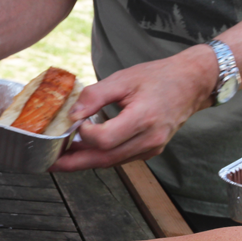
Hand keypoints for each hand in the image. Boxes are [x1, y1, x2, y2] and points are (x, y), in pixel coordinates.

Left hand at [50, 45, 217, 170]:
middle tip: (50, 162)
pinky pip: (120, 159)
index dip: (84, 135)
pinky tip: (84, 151)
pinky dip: (101, 157)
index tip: (73, 123)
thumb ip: (95, 95)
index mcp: (144, 119)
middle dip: (74, 163)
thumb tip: (72, 114)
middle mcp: (149, 139)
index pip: (106, 139)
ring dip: (85, 162)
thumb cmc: (158, 77)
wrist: (191, 83)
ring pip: (111, 162)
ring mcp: (151, 148)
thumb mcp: (123, 79)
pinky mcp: (150, 151)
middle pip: (105, 159)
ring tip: (61, 158)